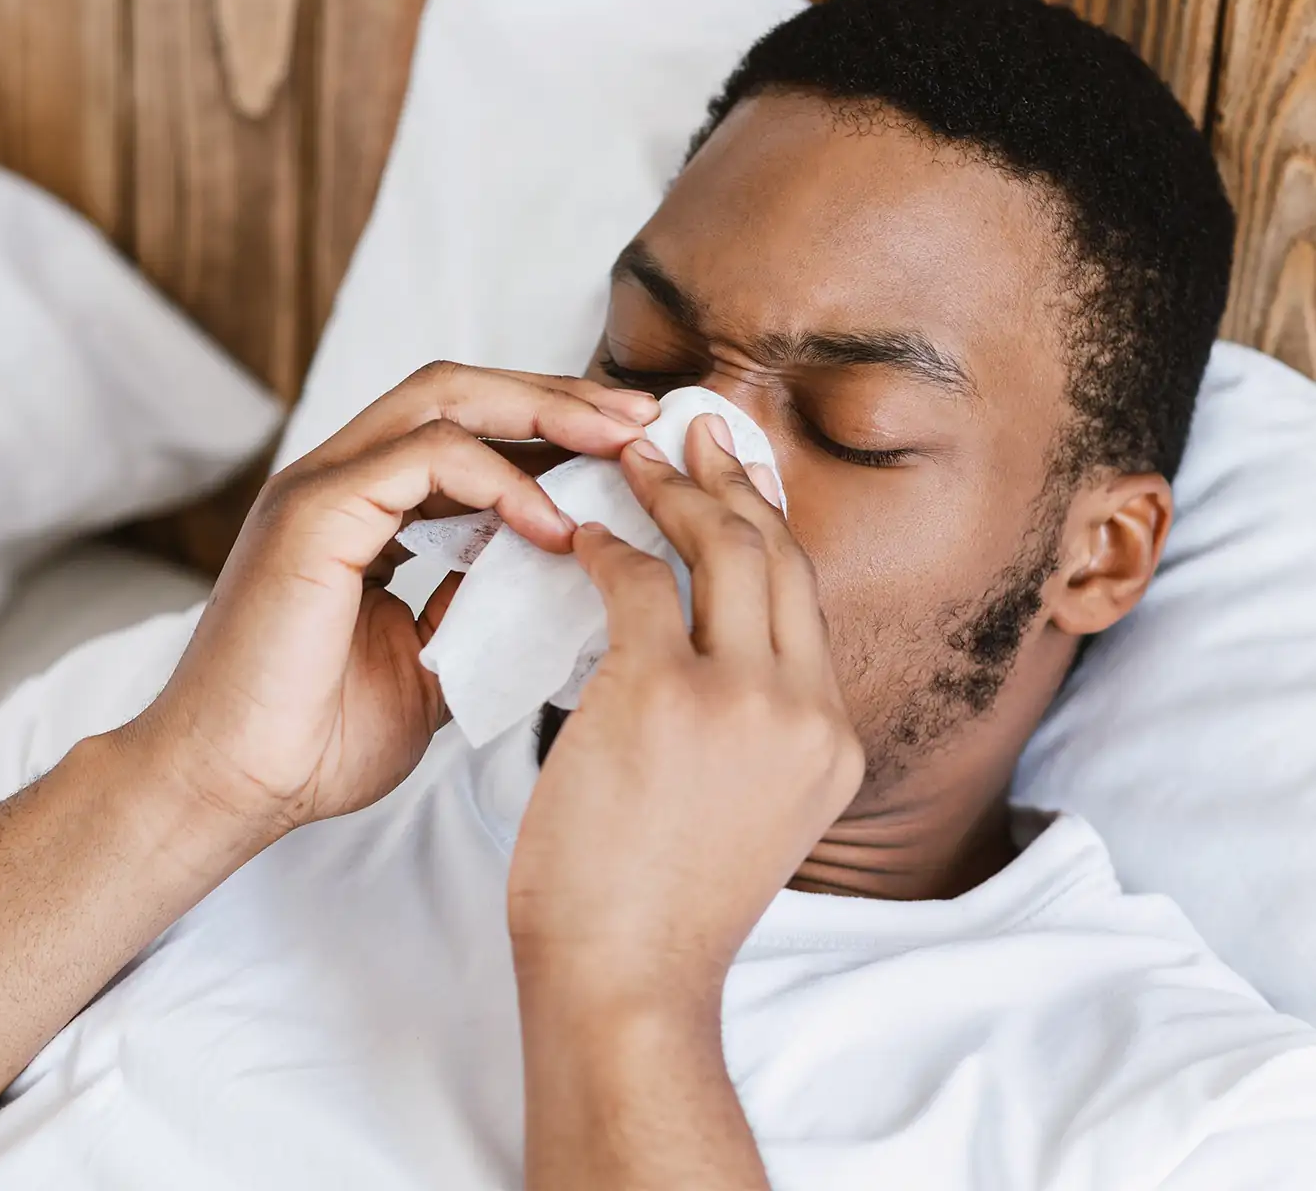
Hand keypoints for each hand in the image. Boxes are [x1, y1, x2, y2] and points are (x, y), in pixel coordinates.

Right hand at [126, 362, 659, 839]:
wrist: (230, 789)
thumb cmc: (317, 739)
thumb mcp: (431, 662)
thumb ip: (479, 608)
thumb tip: (561, 581)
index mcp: (362, 510)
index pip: (467, 429)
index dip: (551, 427)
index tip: (631, 450)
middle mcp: (338, 482)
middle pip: (462, 391)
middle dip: (560, 397)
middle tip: (642, 420)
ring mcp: (319, 489)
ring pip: (444, 400)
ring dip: (544, 414)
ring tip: (619, 445)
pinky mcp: (312, 514)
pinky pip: (424, 459)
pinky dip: (500, 482)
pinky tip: (553, 526)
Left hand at [508, 414, 863, 999]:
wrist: (626, 981)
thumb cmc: (658, 908)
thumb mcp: (742, 814)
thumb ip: (742, 733)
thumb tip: (691, 660)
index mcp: (831, 739)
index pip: (805, 602)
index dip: (771, 526)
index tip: (739, 481)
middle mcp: (806, 709)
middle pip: (779, 556)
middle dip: (735, 479)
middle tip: (693, 432)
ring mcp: (744, 699)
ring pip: (723, 550)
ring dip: (676, 490)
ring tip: (634, 453)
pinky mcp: (664, 695)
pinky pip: (636, 584)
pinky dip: (607, 547)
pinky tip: (581, 535)